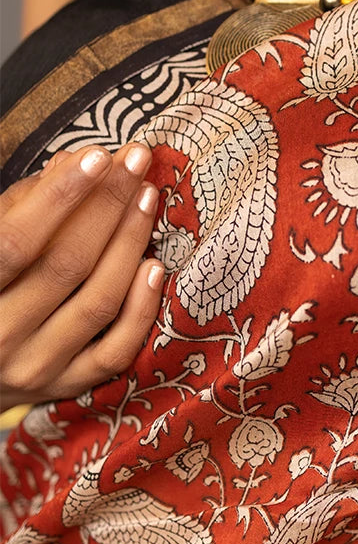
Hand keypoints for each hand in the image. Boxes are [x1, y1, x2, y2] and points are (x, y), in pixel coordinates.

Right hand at [0, 142, 164, 410]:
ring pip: (96, 303)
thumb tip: (74, 162)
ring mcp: (34, 366)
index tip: (99, 156)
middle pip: (65, 265)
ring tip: (147, 197)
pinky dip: (140, 307)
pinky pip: (115, 351)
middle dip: (108, 205)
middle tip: (138, 161)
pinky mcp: (66, 387)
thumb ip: (23, 204)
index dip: (59, 198)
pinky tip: (155, 265)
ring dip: (130, 243)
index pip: (16, 242)